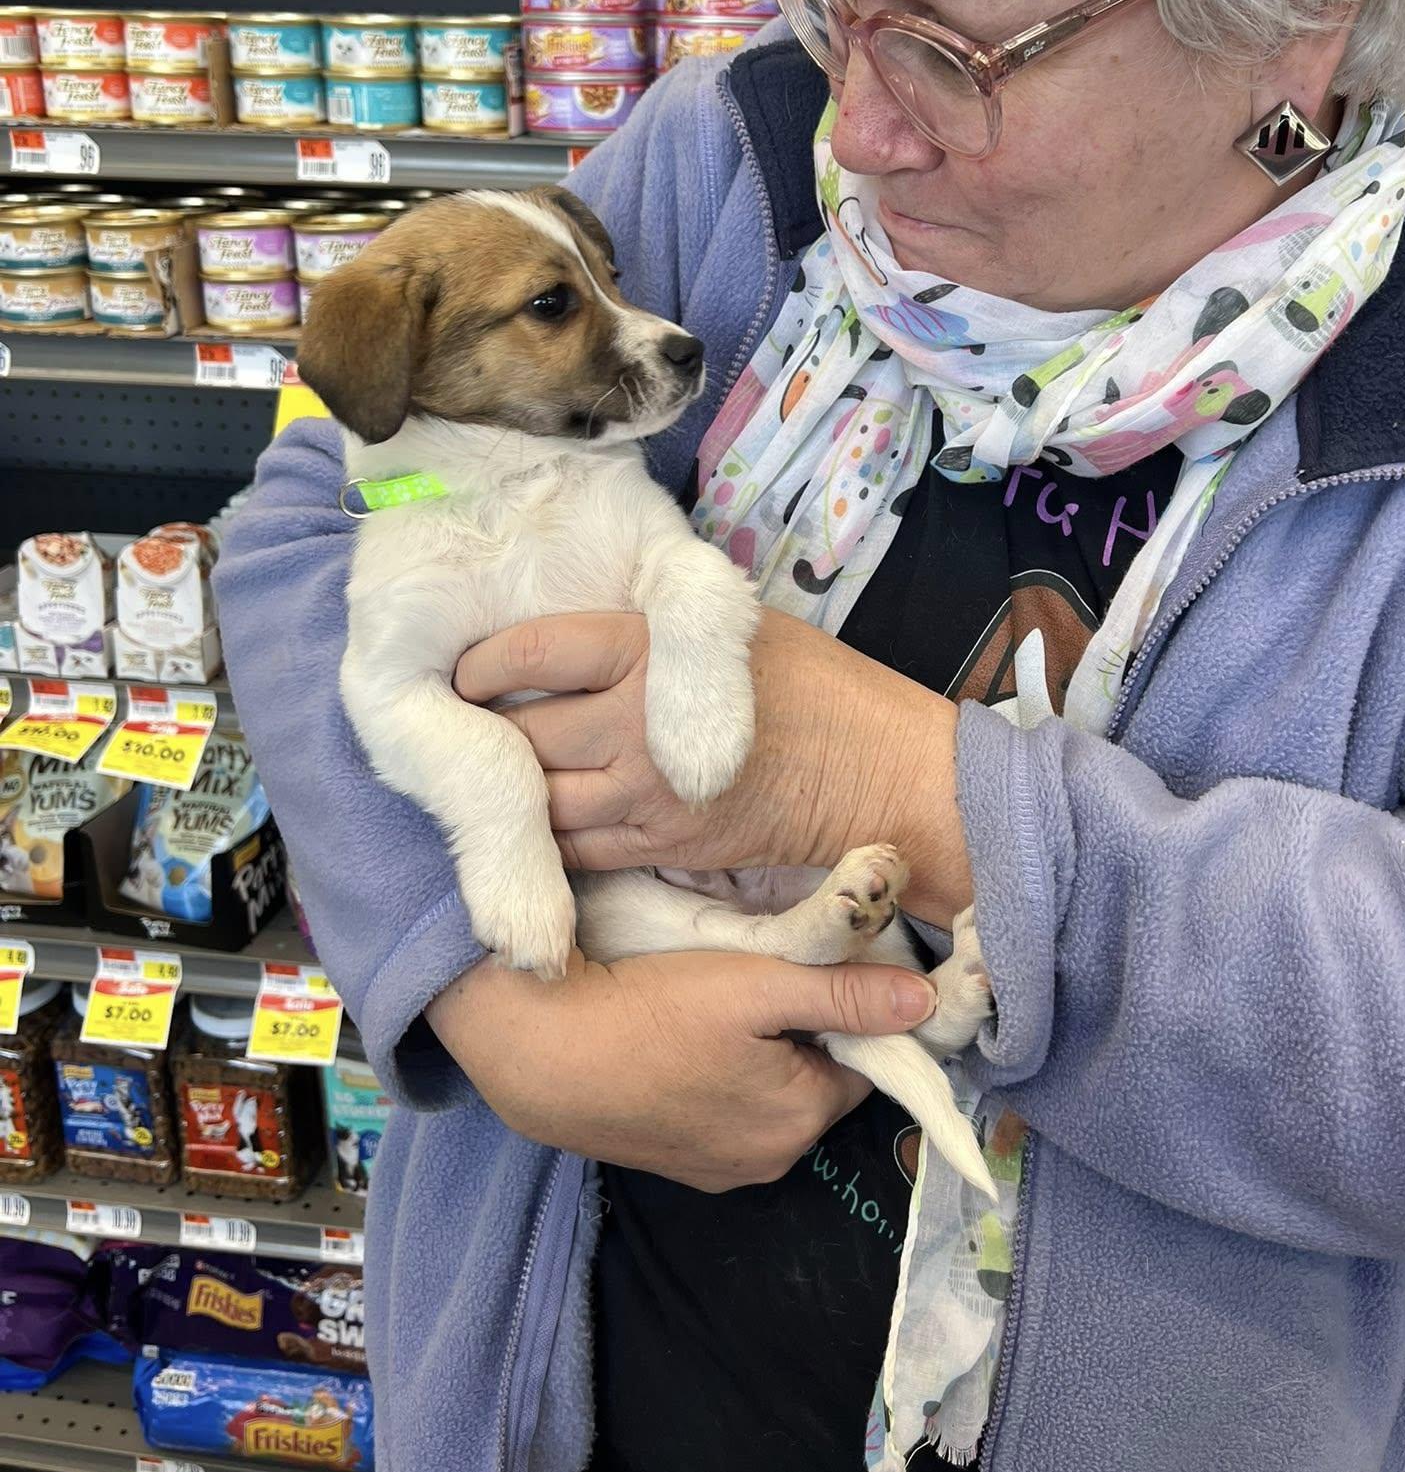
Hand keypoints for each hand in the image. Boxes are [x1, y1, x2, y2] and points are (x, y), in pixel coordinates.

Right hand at [427, 945, 937, 1191]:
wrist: (537, 1054)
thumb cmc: (651, 1012)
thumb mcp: (757, 985)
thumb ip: (845, 992)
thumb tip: (926, 1003)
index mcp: (803, 1119)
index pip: (862, 1059)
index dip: (845, 1009)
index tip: (809, 968)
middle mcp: (769, 1161)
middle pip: (816, 1079)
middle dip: (800, 1033)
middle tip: (752, 977)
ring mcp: (716, 1169)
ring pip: (768, 1096)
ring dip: (756, 1056)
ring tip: (708, 1003)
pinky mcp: (672, 1162)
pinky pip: (721, 1113)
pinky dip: (713, 1078)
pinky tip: (677, 1039)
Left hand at [453, 606, 972, 922]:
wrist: (877, 771)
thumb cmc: (815, 684)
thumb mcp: (731, 624)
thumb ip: (650, 627)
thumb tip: (574, 631)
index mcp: (652, 649)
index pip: (531, 651)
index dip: (481, 662)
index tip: (464, 668)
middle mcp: (636, 721)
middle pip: (518, 734)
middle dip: (481, 734)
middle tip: (460, 729)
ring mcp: (645, 793)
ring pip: (534, 801)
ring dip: (507, 794)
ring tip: (494, 778)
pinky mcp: (661, 846)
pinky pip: (575, 847)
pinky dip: (547, 836)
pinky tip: (539, 820)